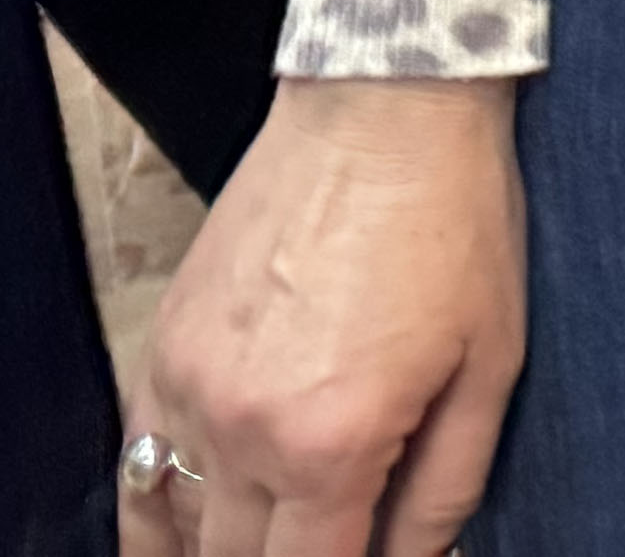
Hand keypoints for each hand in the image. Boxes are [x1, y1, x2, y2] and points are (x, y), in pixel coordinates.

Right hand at [131, 75, 526, 556]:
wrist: (383, 110)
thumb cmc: (454, 227)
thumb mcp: (490, 368)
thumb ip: (445, 492)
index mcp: (331, 444)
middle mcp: (242, 431)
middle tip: (319, 542)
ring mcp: (188, 390)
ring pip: (170, 529)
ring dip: (211, 553)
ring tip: (257, 543)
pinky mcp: (160, 350)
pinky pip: (134, 464)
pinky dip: (154, 511)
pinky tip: (185, 530)